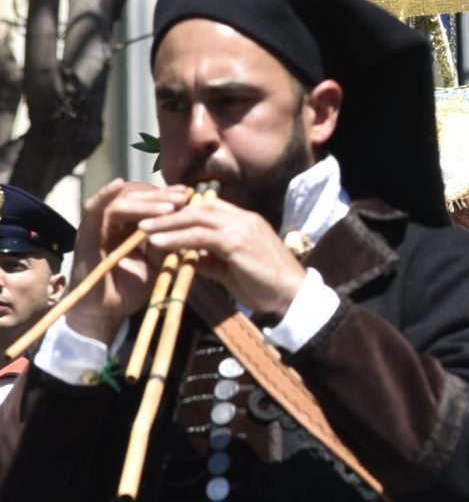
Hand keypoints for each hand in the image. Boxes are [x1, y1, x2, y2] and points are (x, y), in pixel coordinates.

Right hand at [64, 182, 194, 341]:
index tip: (190, 195)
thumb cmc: (131, 286)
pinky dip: (105, 195)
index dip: (167, 196)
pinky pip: (93, 210)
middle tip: (184, 196)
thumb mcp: (158, 261)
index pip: (147, 201)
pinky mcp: (86, 234)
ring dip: (145, 201)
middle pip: (135, 196)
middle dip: (160, 195)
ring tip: (170, 205)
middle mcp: (112, 222)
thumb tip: (188, 219)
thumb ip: (168, 241)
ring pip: (120, 201)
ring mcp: (98, 227)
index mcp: (129, 226)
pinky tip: (119, 185)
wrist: (107, 312)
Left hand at [136, 194, 310, 319]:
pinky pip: (200, 236)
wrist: (292, 295)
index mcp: (245, 222)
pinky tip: (158, 243)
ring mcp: (242, 228)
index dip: (183, 210)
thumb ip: (209, 259)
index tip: (160, 218)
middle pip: (200, 207)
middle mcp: (244, 219)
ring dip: (167, 222)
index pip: (209, 207)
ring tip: (144, 229)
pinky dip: (176, 237)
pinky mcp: (237, 242)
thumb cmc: (265, 285)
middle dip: (169, 212)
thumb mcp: (231, 269)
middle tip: (143, 220)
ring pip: (197, 217)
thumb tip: (182, 257)